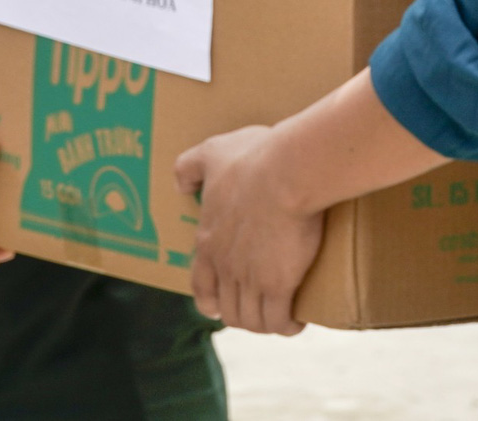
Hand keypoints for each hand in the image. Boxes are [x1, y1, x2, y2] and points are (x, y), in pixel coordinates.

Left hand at [175, 125, 322, 334]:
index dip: (210, 301)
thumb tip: (180, 184)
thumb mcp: (213, 152)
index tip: (218, 307)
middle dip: (242, 315)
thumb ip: (190, 165)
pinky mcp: (279, 285)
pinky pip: (279, 321)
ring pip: (252, 321)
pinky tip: (297, 321)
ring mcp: (250, 279)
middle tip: (260, 309)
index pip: (201, 285)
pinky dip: (287, 326)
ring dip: (264, 324)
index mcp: (208, 240)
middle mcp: (225, 266)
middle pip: (228, 309)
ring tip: (281, 318)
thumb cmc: (253, 160)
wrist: (285, 173)